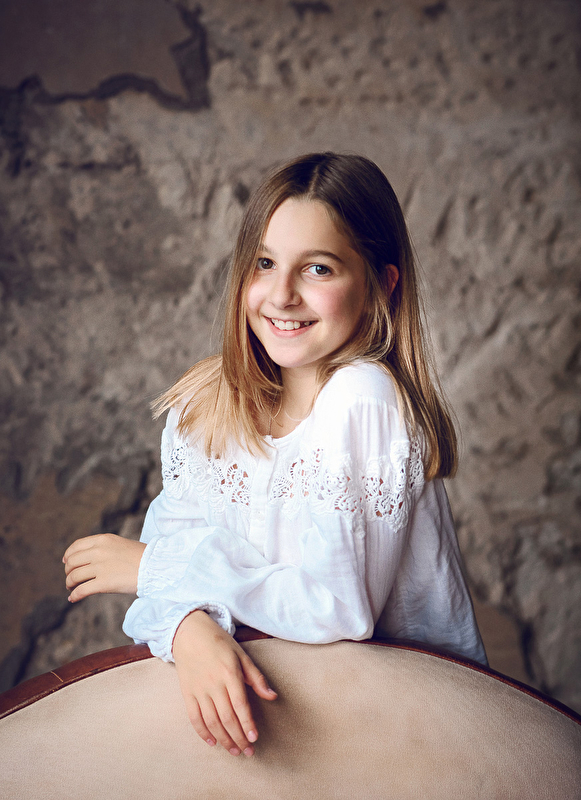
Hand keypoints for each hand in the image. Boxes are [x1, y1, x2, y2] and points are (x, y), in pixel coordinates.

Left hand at [63, 534, 145, 601]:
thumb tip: (86, 560)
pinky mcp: (104, 583)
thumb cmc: (141, 558)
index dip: (68, 555)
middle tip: (71, 579)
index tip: (66, 562)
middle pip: (72, 562)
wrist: (156, 567)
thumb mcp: (120, 545)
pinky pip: (81, 590)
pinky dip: (74, 596)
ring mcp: (101, 567)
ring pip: (74, 576)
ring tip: (72, 588)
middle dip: (68, 572)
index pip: (76, 546)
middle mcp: (99, 551)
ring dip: (70, 584)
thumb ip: (103, 549)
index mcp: (103, 540)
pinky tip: (73, 598)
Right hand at [173, 610, 276, 756]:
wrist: (189, 632)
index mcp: (230, 673)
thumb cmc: (219, 643)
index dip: (247, 724)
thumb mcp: (241, 655)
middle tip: (248, 752)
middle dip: (238, 737)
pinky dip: (203, 733)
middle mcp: (213, 684)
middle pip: (227, 718)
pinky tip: (213, 742)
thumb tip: (272, 696)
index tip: (254, 739)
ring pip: (211, 721)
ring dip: (223, 739)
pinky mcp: (187, 693)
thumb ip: (257, 677)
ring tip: (234, 751)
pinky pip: (194, 718)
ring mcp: (199, 690)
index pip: (240, 705)